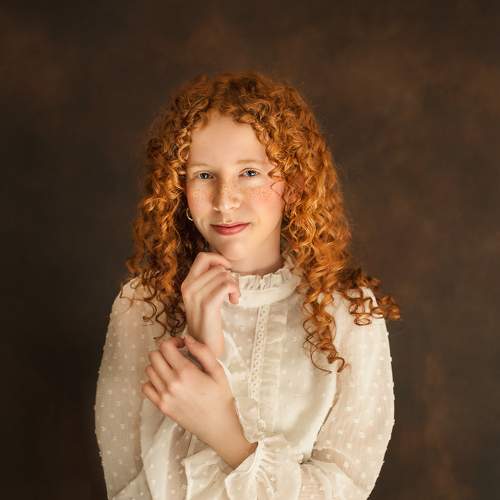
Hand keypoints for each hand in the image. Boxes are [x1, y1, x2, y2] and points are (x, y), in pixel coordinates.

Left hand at [141, 334, 243, 450]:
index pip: (165, 347)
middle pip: (154, 356)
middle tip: (176, 356)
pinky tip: (165, 381)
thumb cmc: (221, 397)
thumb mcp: (218, 371)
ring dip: (158, 365)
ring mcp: (164, 396)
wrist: (218, 426)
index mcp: (186, 372)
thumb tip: (187, 338)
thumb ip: (202, 351)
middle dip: (164, 351)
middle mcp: (171, 383)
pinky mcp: (162, 406)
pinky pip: (146, 387)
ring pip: (149, 370)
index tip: (182, 346)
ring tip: (172, 368)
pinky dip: (152, 381)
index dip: (173, 341)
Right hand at [180, 251, 240, 357]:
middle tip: (231, 291)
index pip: (202, 257)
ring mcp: (196, 296)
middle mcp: (188, 287)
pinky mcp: (207, 305)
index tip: (227, 270)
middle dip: (229, 276)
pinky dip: (235, 291)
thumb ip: (208, 280)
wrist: (203, 346)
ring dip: (234, 286)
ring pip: (224, 276)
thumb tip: (222, 264)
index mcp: (187, 283)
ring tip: (232, 298)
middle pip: (217, 267)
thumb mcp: (203, 297)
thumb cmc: (207, 321)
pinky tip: (234, 302)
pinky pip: (226, 286)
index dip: (218, 259)